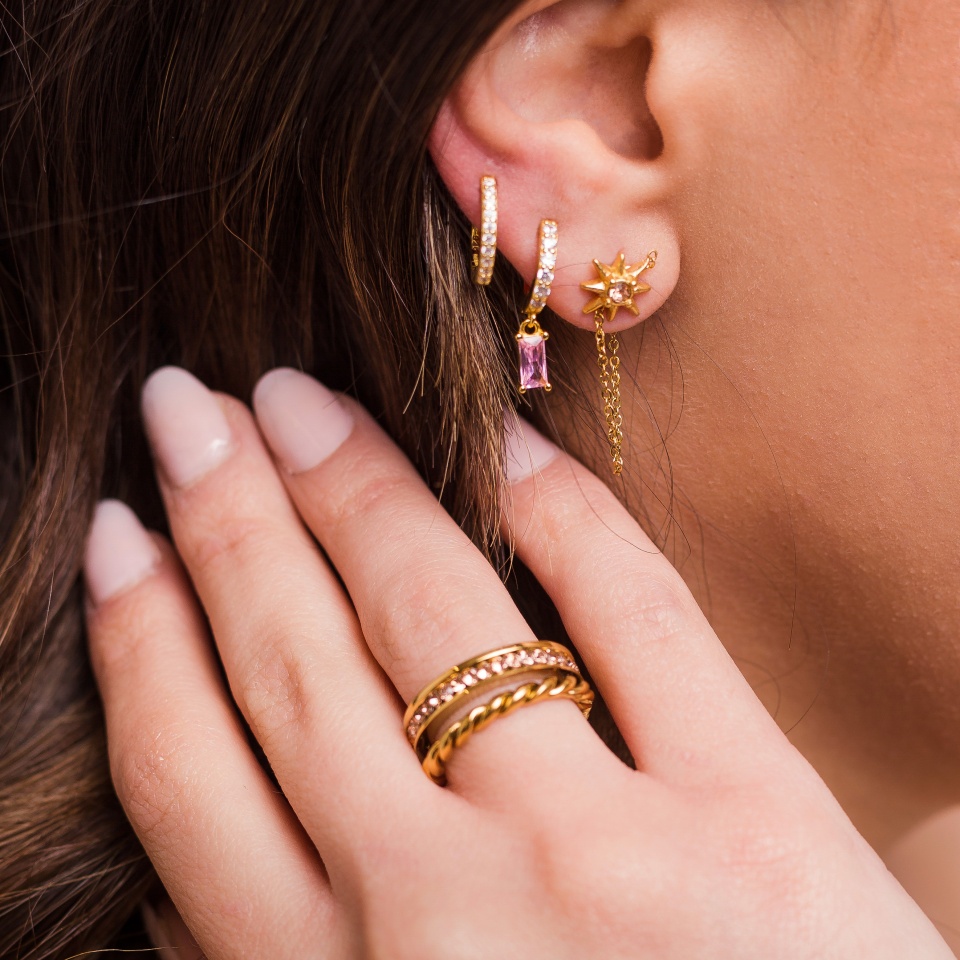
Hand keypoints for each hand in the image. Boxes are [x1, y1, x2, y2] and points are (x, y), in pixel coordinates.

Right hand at [83, 367, 949, 958]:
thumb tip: (206, 856)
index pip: (190, 778)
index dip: (140, 637)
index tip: (114, 537)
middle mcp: (438, 923)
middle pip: (293, 664)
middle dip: (221, 517)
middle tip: (183, 410)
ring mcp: (598, 864)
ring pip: (432, 612)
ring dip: (349, 485)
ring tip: (290, 399)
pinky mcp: (754, 822)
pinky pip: (631, 611)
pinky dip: (560, 506)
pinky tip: (505, 438)